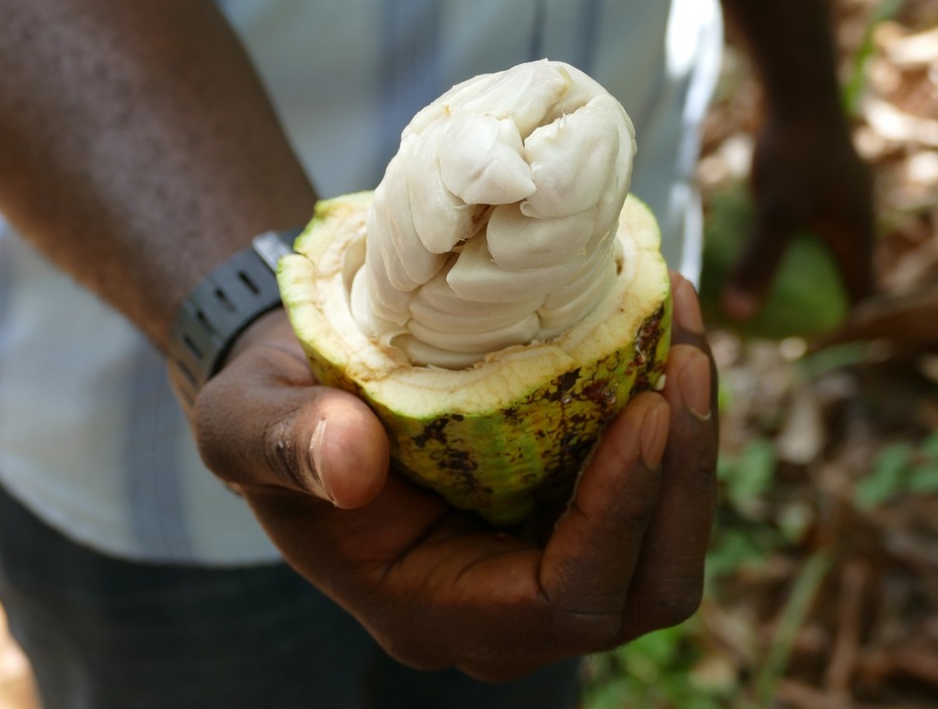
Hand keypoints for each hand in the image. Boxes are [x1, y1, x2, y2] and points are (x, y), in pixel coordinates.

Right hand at [191, 274, 717, 680]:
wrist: (297, 389)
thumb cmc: (268, 408)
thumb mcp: (244, 419)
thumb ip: (282, 445)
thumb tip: (353, 462)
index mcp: (429, 608)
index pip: (560, 602)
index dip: (616, 519)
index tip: (643, 410)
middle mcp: (503, 606)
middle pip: (643, 586)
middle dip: (683, 480)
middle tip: (684, 358)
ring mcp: (542, 560)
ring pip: (664, 542)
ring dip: (693, 442)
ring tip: (685, 329)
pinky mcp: (564, 510)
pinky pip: (650, 488)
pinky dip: (673, 417)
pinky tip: (665, 330)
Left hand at [723, 112, 875, 319]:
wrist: (797, 88)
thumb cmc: (793, 151)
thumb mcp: (776, 212)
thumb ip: (761, 262)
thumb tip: (741, 315)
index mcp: (860, 232)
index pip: (859, 292)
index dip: (837, 319)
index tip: (799, 339)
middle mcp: (855, 216)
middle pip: (839, 271)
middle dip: (812, 299)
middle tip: (772, 322)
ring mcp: (835, 196)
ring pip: (817, 244)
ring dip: (794, 267)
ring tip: (753, 289)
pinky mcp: (812, 179)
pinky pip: (798, 220)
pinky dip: (778, 236)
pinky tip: (738, 244)